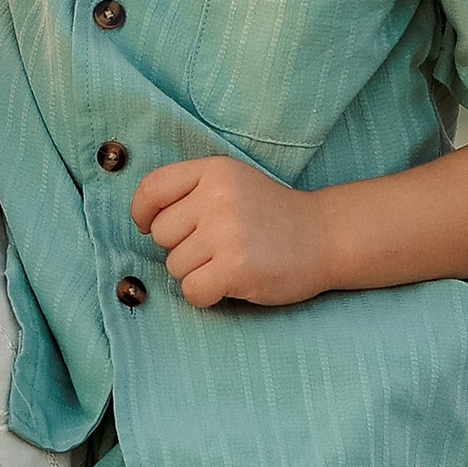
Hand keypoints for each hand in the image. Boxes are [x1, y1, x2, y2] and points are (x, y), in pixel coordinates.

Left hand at [130, 153, 326, 308]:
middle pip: (160, 234)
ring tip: (231, 261)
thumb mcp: (232, 183)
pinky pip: (191, 291)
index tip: (146, 226)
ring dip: (197, 272)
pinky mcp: (236, 268)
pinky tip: (230, 283)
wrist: (326, 237)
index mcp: (214, 171)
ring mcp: (227, 233)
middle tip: (217, 245)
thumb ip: (190, 192)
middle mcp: (217, 197)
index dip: (141, 213)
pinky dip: (205, 295)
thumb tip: (142, 223)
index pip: (152, 189)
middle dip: (181, 246)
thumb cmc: (271, 215)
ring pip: (174, 266)